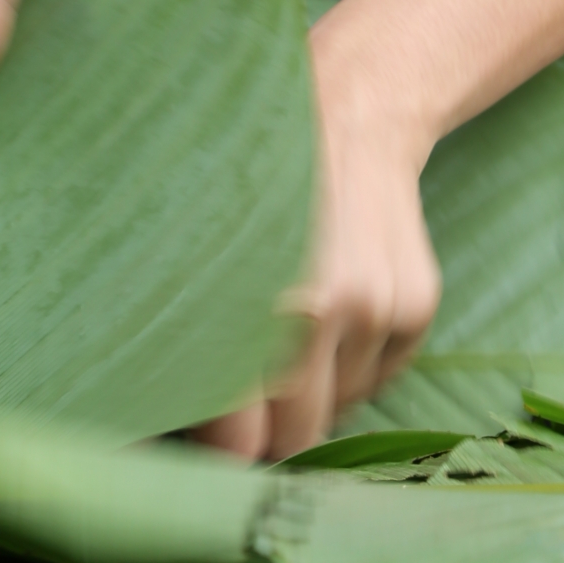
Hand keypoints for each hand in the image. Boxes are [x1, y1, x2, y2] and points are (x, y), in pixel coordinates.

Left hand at [198, 16, 441, 461]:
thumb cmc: (248, 174)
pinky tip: (336, 303)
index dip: (215, 457)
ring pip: (337, 407)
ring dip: (310, 388)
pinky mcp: (418, 305)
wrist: (352, 104)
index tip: (196, 458)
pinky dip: (352, 360)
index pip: (236, 442)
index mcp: (254, 295)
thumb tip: (145, 426)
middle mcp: (324, 307)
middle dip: (263, 434)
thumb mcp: (193, 239)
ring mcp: (378, 308)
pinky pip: (378, 376)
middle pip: (292, 440)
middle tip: (237, 407)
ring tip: (291, 320)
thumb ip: (179, 333)